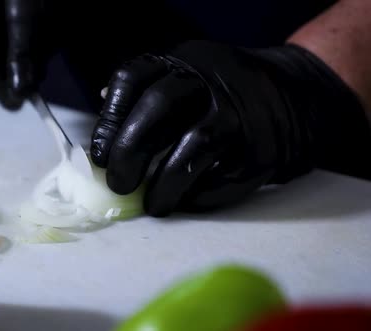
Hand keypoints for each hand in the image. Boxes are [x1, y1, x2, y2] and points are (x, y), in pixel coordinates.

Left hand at [91, 40, 370, 216]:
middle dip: (130, 149)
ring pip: (193, 147)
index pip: (132, 78)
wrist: (295, 99)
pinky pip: (220, 178)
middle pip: (158, 107)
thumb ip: (144, 97)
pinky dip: (196, 196)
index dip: (109, 120)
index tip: (98, 156)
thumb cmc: (222, 96)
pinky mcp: (260, 149)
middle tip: (118, 184)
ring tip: (151, 205)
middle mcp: (210, 81)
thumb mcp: (186, 77)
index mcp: (182, 63)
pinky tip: (185, 201)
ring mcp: (239, 114)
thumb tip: (103, 128)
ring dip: (163, 184)